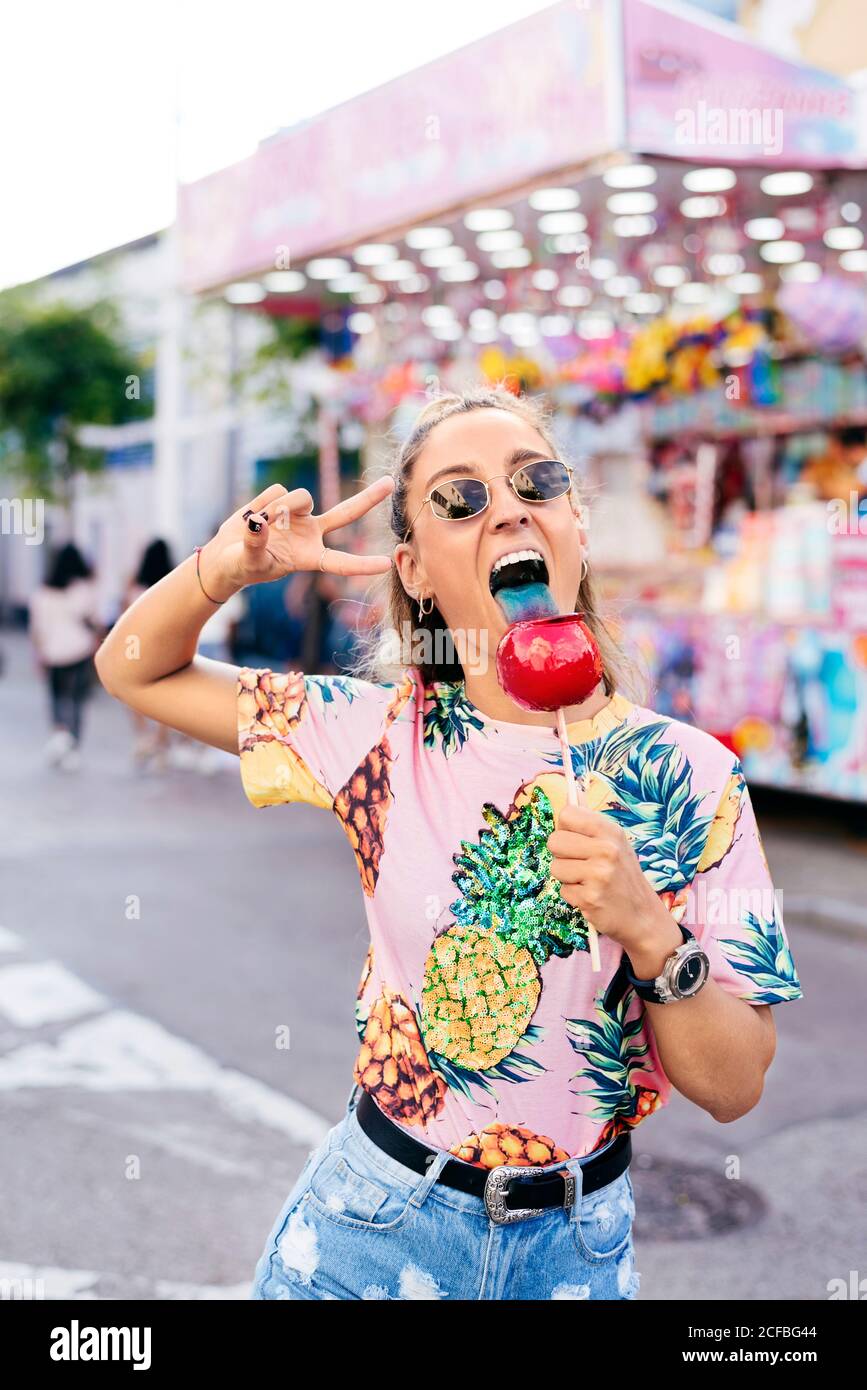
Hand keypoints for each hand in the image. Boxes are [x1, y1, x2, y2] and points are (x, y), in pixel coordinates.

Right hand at [203, 477, 395, 593]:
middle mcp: (310, 534)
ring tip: (259, 522)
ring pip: (301, 496)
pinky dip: (261, 501)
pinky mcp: (283, 501)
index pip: (340, 561)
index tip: (386, 564)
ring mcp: (299, 516)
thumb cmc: (240, 567)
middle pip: (346, 513)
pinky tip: (252, 514)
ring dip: (279, 506)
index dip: (361, 564)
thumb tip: (258, 524)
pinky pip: (277, 490)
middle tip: (391, 483)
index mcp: (308, 557)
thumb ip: (254, 544)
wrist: (226, 555)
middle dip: (368, 498)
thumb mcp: (247, 561)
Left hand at [547, 804, 673, 952]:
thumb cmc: (622, 876)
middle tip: (581, 864)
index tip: (577, 840)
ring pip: (555, 867)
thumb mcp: (615, 843)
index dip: (566, 829)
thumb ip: (590, 824)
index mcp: (611, 831)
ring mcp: (599, 874)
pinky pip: (563, 890)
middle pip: (554, 841)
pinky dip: (574, 895)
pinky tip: (591, 896)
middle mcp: (607, 849)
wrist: (643, 915)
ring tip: (588, 881)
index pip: (567, 814)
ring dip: (567, 877)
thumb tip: (571, 795)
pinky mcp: (590, 898)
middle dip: (562, 855)